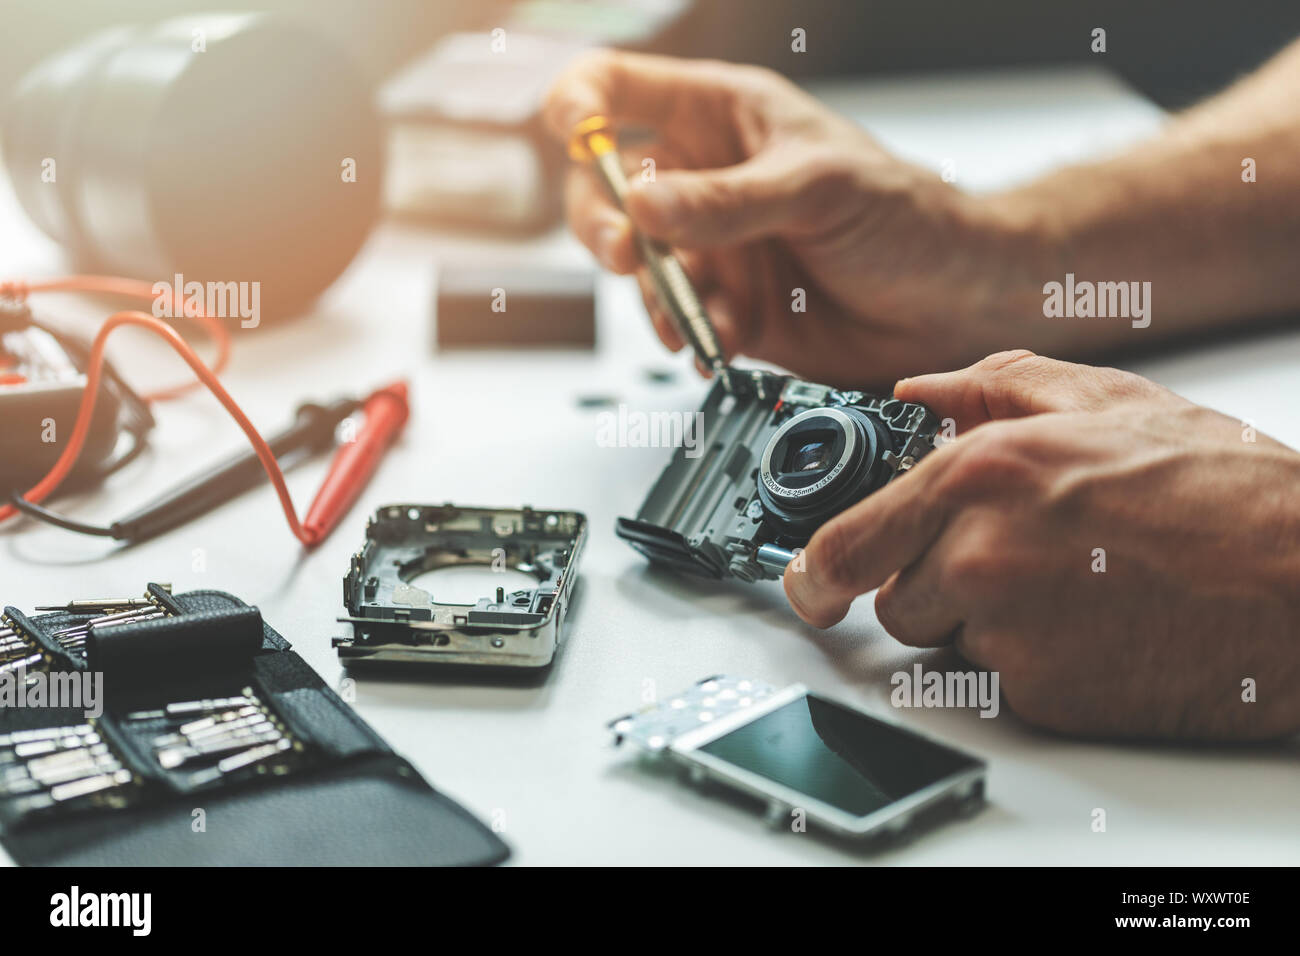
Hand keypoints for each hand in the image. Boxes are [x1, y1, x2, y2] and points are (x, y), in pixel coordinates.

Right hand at [543, 51, 1050, 387]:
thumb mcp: (815, 189)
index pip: (620, 89)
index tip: (575, 137)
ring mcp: (713, 246)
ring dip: (656, 296)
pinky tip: (724, 339)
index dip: (579, 106)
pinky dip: (693, 335)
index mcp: (722, 116)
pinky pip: (678, 321)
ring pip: (637, 267)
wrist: (951, 303)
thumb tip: (642, 203)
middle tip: (628, 253)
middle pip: (603, 189)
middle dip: (604, 224)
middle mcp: (705, 180)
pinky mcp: (726, 306)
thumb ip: (726, 202)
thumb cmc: (906, 217)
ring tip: (698, 315)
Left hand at [784, 350, 1299, 739]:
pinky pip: (1004, 681)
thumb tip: (920, 389)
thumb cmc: (1222, 492)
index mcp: (979, 476)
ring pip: (950, 639)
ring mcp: (1010, 633)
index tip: (806, 584)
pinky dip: (1037, 660)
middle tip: (1021, 555)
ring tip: (1076, 584)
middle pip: (898, 596)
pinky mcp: (1046, 695)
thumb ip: (992, 384)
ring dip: (988, 619)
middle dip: (939, 579)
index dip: (816, 571)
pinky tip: (1098, 624)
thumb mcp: (1104, 401)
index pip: (847, 543)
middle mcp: (980, 555)